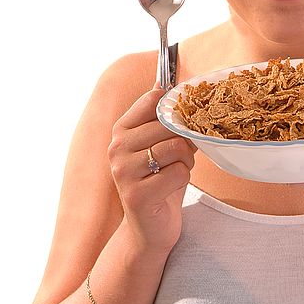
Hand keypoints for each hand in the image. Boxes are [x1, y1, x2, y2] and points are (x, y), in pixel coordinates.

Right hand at [108, 82, 196, 254]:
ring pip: (176, 147)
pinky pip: (178, 173)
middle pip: (168, 123)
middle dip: (185, 139)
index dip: (176, 110)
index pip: (153, 99)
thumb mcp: (158, 143)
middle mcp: (117, 147)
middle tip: (182, 154)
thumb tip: (165, 75)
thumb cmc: (158, 180)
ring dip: (186, 160)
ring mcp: (124, 171)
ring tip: (177, 170)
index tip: (181, 125)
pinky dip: (183, 179)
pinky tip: (170, 188)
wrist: (148, 229)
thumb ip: (159, 113)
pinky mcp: (136, 194)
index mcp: (121, 129)